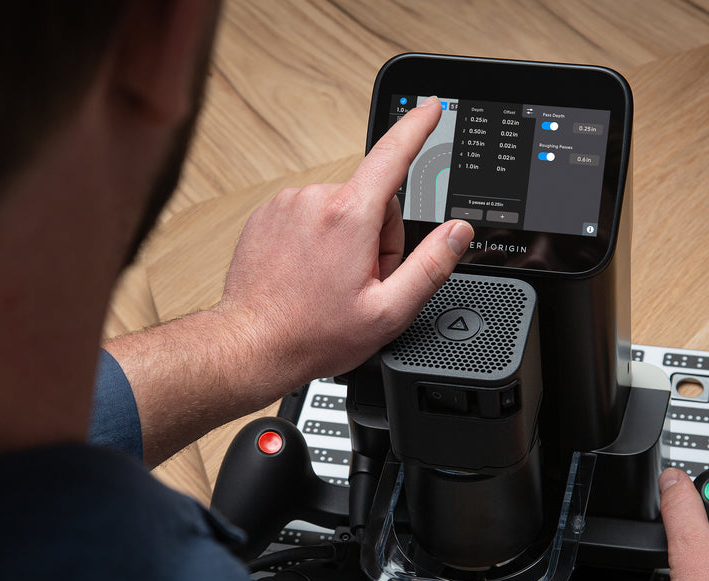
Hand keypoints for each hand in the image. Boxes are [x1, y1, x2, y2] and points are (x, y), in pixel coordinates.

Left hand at [216, 96, 474, 390]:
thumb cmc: (312, 334)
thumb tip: (457, 233)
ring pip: (340, 209)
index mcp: (349, 217)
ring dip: (346, 240)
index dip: (418, 127)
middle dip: (377, 238)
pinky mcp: (267, 215)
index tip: (431, 107)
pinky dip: (317, 240)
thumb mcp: (388, 312)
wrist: (252, 345)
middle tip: (362, 281)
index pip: (392, 155)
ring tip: (331, 282)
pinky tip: (309, 274)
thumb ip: (431, 266)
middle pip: (371, 200)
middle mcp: (315, 200)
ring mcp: (286, 205)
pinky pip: (310, 216)